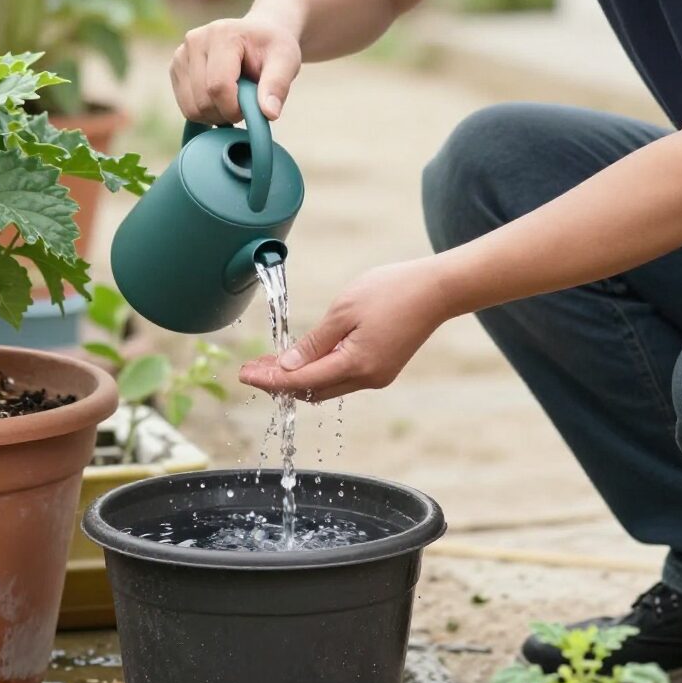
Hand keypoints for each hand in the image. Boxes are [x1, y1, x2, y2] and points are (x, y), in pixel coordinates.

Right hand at [170, 13, 301, 126]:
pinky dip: (205, 112)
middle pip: (202, 100)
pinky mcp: (175, 68)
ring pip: (191, 108)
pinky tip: (220, 99)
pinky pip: (185, 107)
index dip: (234, 108)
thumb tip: (269, 114)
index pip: (218, 87)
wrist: (257, 35)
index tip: (253, 108)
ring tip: (234, 100)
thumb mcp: (286, 61)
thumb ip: (278, 85)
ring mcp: (181, 54)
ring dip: (215, 115)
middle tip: (246, 104)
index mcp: (222, 34)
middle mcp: (194, 40)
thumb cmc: (272, 48)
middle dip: (227, 113)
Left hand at [239, 258, 451, 401]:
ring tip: (268, 366)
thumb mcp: (344, 310)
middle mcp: (367, 379)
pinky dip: (317, 373)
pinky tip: (301, 362)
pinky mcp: (382, 369)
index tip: (244, 374)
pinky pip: (342, 378)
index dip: (269, 379)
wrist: (437, 290)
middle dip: (278, 383)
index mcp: (356, 364)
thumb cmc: (392, 291)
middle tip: (250, 370)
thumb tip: (289, 366)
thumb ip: (315, 341)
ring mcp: (377, 376)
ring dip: (296, 379)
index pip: (301, 381)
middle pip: (312, 392)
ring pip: (326, 387)